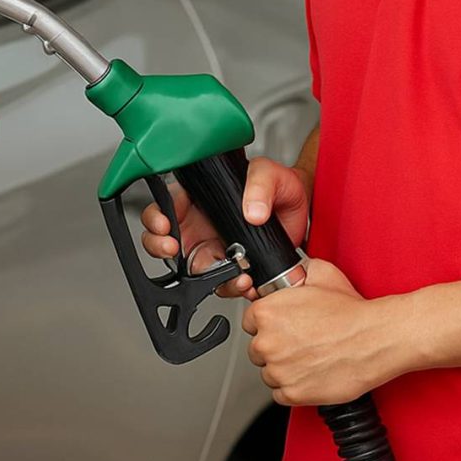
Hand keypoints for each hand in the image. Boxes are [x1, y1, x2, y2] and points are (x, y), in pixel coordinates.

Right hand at [140, 157, 309, 298]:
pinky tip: (243, 280)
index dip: (156, 217)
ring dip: (200, 274)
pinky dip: (230, 286)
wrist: (304, 209)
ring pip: (188, 267)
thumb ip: (259, 185)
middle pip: (163, 238)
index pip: (165, 206)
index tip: (164, 224)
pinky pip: (221, 283)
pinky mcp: (231, 267)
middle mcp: (199, 224)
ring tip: (223, 269)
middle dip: (159, 246)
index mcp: (198, 197)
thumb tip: (252, 211)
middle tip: (172, 247)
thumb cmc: (281, 185)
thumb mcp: (268, 174)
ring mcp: (213, 247)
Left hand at [242, 259, 400, 405]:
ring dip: (284, 369)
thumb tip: (293, 272)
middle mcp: (266, 342)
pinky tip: (310, 375)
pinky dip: (294, 389)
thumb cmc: (351, 311)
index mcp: (266, 313)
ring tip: (309, 359)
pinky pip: (281, 394)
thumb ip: (298, 272)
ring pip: (269, 373)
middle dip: (275, 348)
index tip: (282, 329)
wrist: (376, 339)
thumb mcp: (320, 273)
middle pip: (257, 350)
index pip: (249, 323)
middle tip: (299, 344)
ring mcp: (279, 370)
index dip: (268, 326)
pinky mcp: (293, 393)